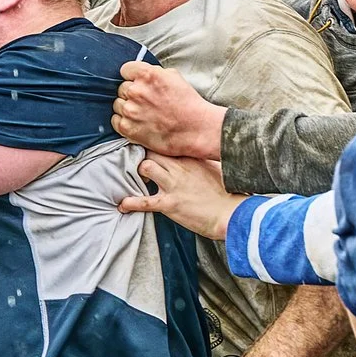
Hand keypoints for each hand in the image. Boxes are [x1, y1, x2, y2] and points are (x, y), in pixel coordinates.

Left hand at [114, 60, 224, 159]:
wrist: (196, 129)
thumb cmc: (188, 104)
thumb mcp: (174, 77)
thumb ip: (153, 73)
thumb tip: (140, 74)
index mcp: (147, 75)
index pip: (126, 70)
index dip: (132, 76)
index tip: (137, 82)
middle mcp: (136, 91)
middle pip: (122, 88)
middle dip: (132, 94)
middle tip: (146, 102)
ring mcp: (130, 110)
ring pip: (117, 104)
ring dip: (127, 108)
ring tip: (143, 114)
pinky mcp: (128, 128)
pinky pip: (115, 120)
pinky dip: (123, 121)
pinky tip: (137, 123)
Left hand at [118, 154, 240, 240]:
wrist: (232, 213)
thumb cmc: (226, 192)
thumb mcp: (214, 167)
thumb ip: (200, 159)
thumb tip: (195, 152)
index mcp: (190, 157)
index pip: (165, 143)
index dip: (153, 145)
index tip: (146, 147)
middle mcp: (180, 167)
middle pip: (151, 151)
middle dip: (141, 155)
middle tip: (136, 163)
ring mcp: (173, 184)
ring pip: (145, 166)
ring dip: (136, 173)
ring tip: (134, 179)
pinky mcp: (169, 204)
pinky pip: (144, 201)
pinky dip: (130, 203)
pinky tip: (123, 205)